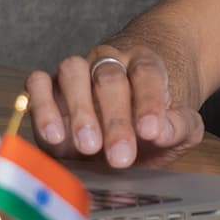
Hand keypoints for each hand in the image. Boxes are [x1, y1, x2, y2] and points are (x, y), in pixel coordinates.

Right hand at [25, 43, 204, 169]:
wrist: (132, 108)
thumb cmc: (155, 118)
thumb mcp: (182, 126)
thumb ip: (179, 126)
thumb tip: (162, 132)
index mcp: (144, 64)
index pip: (147, 74)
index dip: (149, 103)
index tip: (151, 132)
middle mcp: (107, 63)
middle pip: (109, 79)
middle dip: (115, 120)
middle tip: (120, 157)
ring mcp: (76, 75)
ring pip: (71, 72)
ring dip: (78, 110)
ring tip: (87, 145)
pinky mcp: (49, 92)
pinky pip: (37, 83)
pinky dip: (41, 104)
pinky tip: (53, 134)